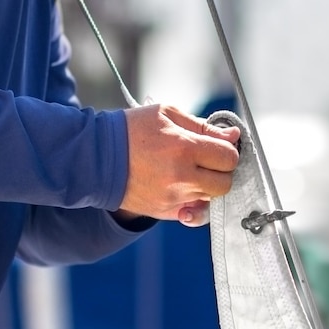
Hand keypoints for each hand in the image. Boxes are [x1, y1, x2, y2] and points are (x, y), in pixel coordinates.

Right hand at [120, 104, 239, 225]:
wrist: (95, 158)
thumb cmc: (131, 131)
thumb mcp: (166, 115)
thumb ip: (203, 126)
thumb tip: (233, 136)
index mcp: (183, 148)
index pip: (228, 157)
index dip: (227, 151)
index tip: (218, 147)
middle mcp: (181, 177)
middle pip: (225, 183)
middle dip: (222, 171)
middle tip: (208, 161)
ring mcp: (173, 198)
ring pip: (211, 198)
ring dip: (208, 185)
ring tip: (191, 171)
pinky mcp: (165, 212)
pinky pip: (195, 213)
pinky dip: (195, 201)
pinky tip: (184, 187)